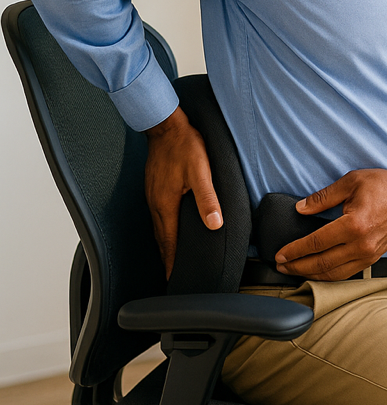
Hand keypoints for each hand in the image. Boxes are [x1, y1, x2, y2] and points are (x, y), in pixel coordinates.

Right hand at [144, 106, 222, 278]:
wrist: (166, 125)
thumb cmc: (185, 146)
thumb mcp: (201, 171)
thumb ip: (207, 199)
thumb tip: (214, 224)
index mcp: (166, 205)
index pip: (169, 242)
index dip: (172, 262)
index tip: (174, 278)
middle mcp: (156, 205)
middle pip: (161, 240)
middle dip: (167, 259)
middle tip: (173, 276)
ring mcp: (152, 196)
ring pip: (159, 229)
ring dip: (165, 246)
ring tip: (172, 259)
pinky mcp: (154, 189)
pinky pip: (158, 216)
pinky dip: (163, 230)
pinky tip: (170, 230)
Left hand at [275, 168, 386, 281]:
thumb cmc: (385, 186)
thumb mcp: (351, 182)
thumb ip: (323, 197)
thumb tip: (301, 208)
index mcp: (354, 225)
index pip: (316, 242)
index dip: (295, 250)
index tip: (280, 253)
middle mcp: (362, 244)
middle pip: (322, 263)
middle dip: (297, 266)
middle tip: (280, 265)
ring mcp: (369, 254)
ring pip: (334, 273)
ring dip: (311, 274)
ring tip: (294, 271)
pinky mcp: (374, 258)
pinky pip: (347, 273)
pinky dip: (329, 275)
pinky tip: (318, 271)